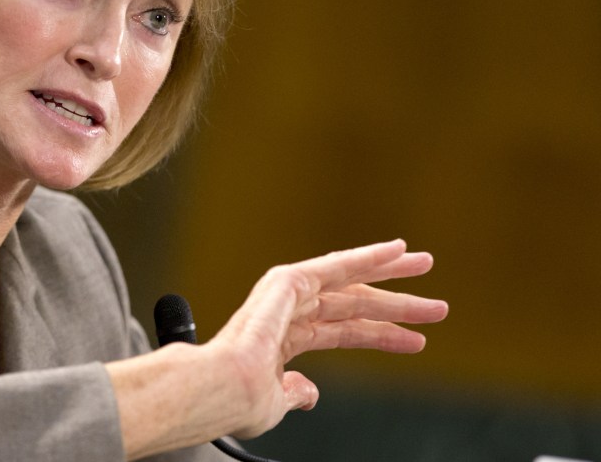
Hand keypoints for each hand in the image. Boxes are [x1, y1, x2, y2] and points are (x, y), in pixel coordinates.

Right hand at [205, 239, 448, 438]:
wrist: (222, 390)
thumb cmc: (237, 401)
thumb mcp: (277, 401)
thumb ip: (295, 391)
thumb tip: (309, 392)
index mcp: (284, 339)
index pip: (344, 332)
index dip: (381, 334)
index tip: (413, 339)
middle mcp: (289, 312)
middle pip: (353, 301)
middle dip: (394, 299)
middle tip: (430, 300)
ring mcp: (288, 295)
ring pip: (350, 281)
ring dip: (390, 274)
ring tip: (425, 265)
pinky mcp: (288, 281)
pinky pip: (336, 265)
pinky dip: (367, 256)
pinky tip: (394, 251)